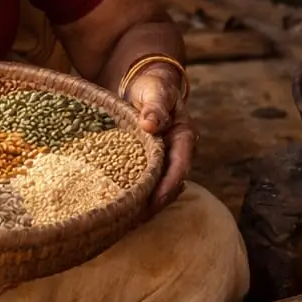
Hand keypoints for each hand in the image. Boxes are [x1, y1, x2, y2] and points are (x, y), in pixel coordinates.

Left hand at [125, 64, 197, 214]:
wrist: (141, 81)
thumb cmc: (151, 85)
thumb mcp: (155, 90)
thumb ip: (155, 105)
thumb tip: (151, 124)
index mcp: (183, 136)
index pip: (180, 165)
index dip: (169, 184)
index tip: (155, 200)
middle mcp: (176, 152)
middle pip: (169, 184)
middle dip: (155, 202)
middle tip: (135, 218)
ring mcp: (161, 160)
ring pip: (156, 187)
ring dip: (144, 203)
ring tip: (124, 220)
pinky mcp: (145, 162)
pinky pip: (142, 182)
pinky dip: (133, 194)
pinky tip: (118, 208)